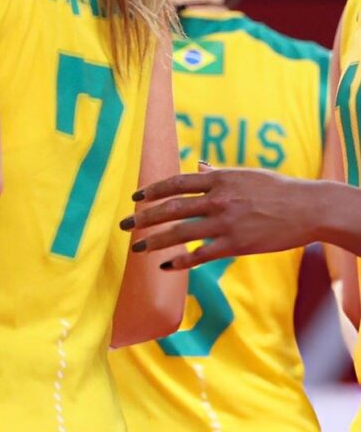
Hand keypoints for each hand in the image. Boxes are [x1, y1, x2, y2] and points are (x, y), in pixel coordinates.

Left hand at [121, 164, 322, 269]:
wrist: (308, 208)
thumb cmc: (277, 189)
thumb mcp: (246, 174)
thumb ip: (218, 173)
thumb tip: (199, 165)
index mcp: (219, 179)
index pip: (176, 183)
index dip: (152, 191)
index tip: (135, 198)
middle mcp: (218, 199)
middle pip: (171, 208)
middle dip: (143, 217)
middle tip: (123, 225)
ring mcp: (226, 223)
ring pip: (180, 232)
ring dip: (154, 241)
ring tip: (137, 248)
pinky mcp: (235, 244)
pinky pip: (200, 254)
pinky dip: (180, 261)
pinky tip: (165, 266)